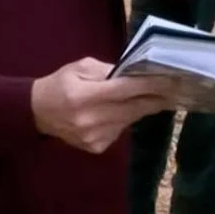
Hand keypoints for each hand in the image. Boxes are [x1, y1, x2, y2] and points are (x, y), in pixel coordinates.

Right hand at [31, 57, 174, 153]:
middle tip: (176, 89)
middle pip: (133, 108)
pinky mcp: (96, 146)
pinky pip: (120, 130)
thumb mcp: (81, 67)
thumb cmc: (61, 83)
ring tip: (155, 96)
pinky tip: (122, 110)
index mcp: (85, 95)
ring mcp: (94, 136)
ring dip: (142, 108)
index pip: (125, 90)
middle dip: (156, 98)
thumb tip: (134, 73)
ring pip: (129, 120)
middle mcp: (91, 119)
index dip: (150, 85)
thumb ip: (108, 70)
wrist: (38, 111)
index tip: (171, 79)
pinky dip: (125, 119)